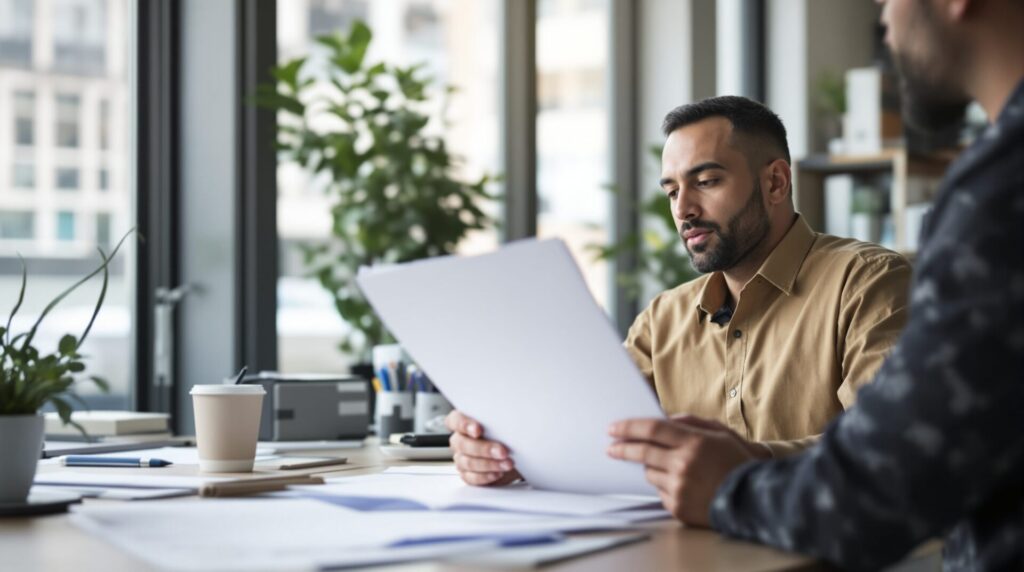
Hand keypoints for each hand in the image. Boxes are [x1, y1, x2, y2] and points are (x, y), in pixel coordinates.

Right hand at [445, 410, 520, 485]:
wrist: (512, 455)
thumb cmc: (506, 436)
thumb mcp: (504, 425)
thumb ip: (499, 422)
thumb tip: (506, 421)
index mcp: (463, 423)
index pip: (454, 420)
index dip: (463, 424)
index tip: (478, 430)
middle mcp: (459, 441)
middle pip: (462, 444)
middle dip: (484, 448)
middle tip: (502, 451)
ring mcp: (461, 459)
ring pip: (468, 462)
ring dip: (489, 464)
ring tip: (507, 463)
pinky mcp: (468, 475)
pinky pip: (472, 478)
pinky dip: (486, 476)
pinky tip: (498, 473)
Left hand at [607, 415, 755, 525]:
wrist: (755, 500)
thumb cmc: (737, 462)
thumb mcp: (720, 433)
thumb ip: (691, 422)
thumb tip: (664, 418)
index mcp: (694, 443)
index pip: (652, 429)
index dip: (629, 427)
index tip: (613, 427)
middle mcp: (683, 465)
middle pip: (643, 452)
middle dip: (623, 448)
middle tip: (611, 446)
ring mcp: (679, 488)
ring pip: (649, 473)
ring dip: (651, 467)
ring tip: (668, 466)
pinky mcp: (678, 507)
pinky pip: (659, 491)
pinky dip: (665, 485)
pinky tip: (681, 484)